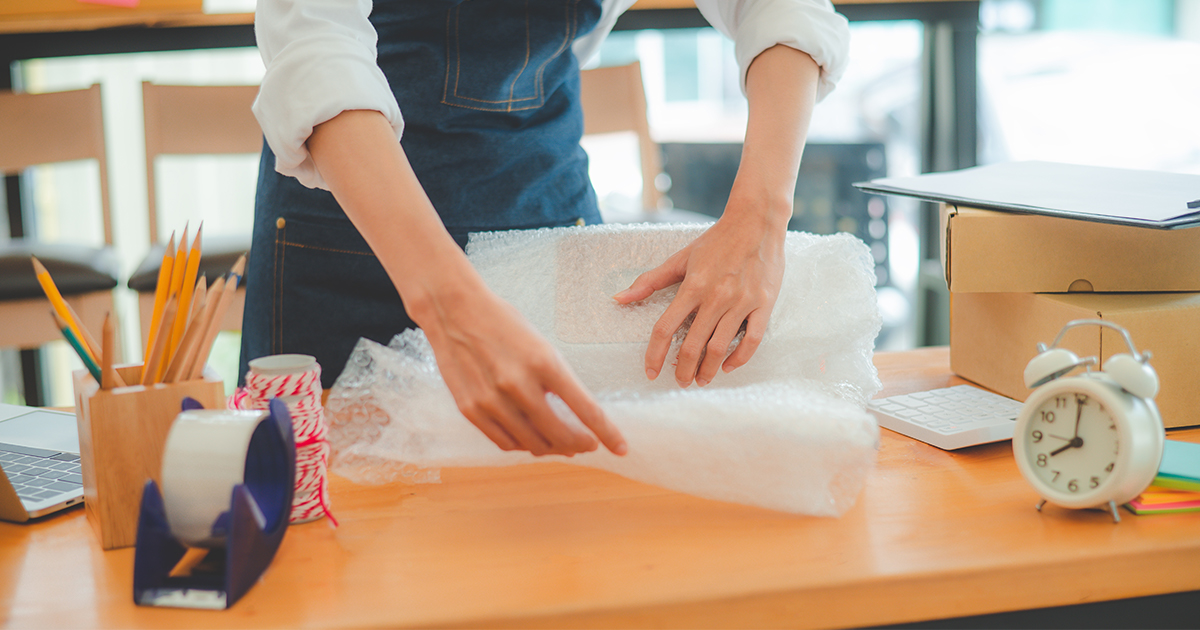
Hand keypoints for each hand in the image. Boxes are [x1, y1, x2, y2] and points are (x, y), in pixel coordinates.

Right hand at [417, 277, 627, 456]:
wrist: (453, 310)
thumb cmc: (503, 323)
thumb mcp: (541, 344)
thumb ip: (557, 380)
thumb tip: (575, 416)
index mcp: (544, 362)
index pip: (586, 409)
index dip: (608, 434)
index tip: (621, 448)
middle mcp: (518, 384)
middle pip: (561, 435)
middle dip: (581, 444)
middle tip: (589, 444)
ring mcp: (491, 400)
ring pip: (533, 444)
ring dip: (553, 448)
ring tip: (562, 443)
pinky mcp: (470, 409)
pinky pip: (505, 442)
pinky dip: (523, 446)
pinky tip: (532, 439)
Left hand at [613, 209, 786, 386]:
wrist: (756, 221)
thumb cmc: (717, 240)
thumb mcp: (680, 258)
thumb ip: (650, 281)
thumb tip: (619, 298)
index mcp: (692, 286)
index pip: (665, 328)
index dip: (655, 353)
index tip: (651, 370)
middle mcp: (716, 296)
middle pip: (693, 345)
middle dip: (683, 369)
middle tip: (680, 381)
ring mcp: (741, 301)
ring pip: (720, 347)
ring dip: (708, 370)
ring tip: (701, 379)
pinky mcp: (764, 303)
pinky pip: (752, 339)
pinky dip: (739, 358)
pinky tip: (728, 366)